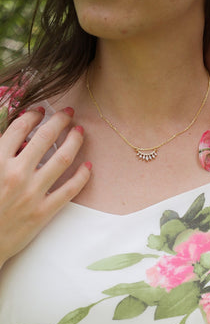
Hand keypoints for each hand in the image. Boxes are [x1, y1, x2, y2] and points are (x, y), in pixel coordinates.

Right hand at [0, 107, 90, 268]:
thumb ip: (0, 153)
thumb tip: (16, 139)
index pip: (19, 129)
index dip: (32, 116)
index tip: (41, 111)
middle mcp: (16, 174)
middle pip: (44, 138)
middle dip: (59, 121)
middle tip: (68, 113)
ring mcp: (32, 194)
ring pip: (61, 159)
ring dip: (74, 141)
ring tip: (80, 132)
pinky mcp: (44, 212)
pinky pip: (69, 190)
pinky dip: (82, 176)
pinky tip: (88, 166)